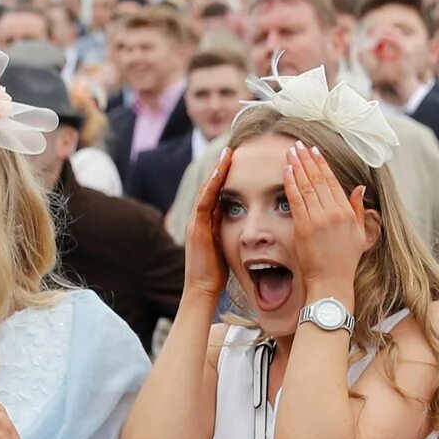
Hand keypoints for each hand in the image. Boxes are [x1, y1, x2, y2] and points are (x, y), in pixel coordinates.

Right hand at [181, 145, 234, 306]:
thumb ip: (228, 232)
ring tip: (227, 154)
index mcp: (205, 223)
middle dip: (220, 168)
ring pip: (206, 190)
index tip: (235, 161)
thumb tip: (243, 223)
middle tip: (231, 149)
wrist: (202, 290)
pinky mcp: (197, 228)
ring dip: (216, 171)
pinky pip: (205, 202)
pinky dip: (212, 186)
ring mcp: (195, 222)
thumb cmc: (216, 274)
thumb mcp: (225, 247)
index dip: (223, 176)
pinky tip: (221, 173)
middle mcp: (197, 219)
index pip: (215, 194)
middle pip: (209, 187)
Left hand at [281, 140, 371, 297]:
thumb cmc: (344, 261)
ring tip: (290, 153)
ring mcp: (318, 219)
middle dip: (307, 159)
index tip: (314, 151)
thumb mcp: (359, 234)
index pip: (332, 181)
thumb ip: (358, 209)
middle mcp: (334, 213)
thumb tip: (359, 188)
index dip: (322, 164)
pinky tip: (286, 171)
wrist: (331, 282)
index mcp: (347, 212)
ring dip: (297, 166)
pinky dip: (291, 183)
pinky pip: (296, 199)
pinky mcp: (304, 227)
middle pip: (318, 179)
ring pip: (306, 186)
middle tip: (299, 145)